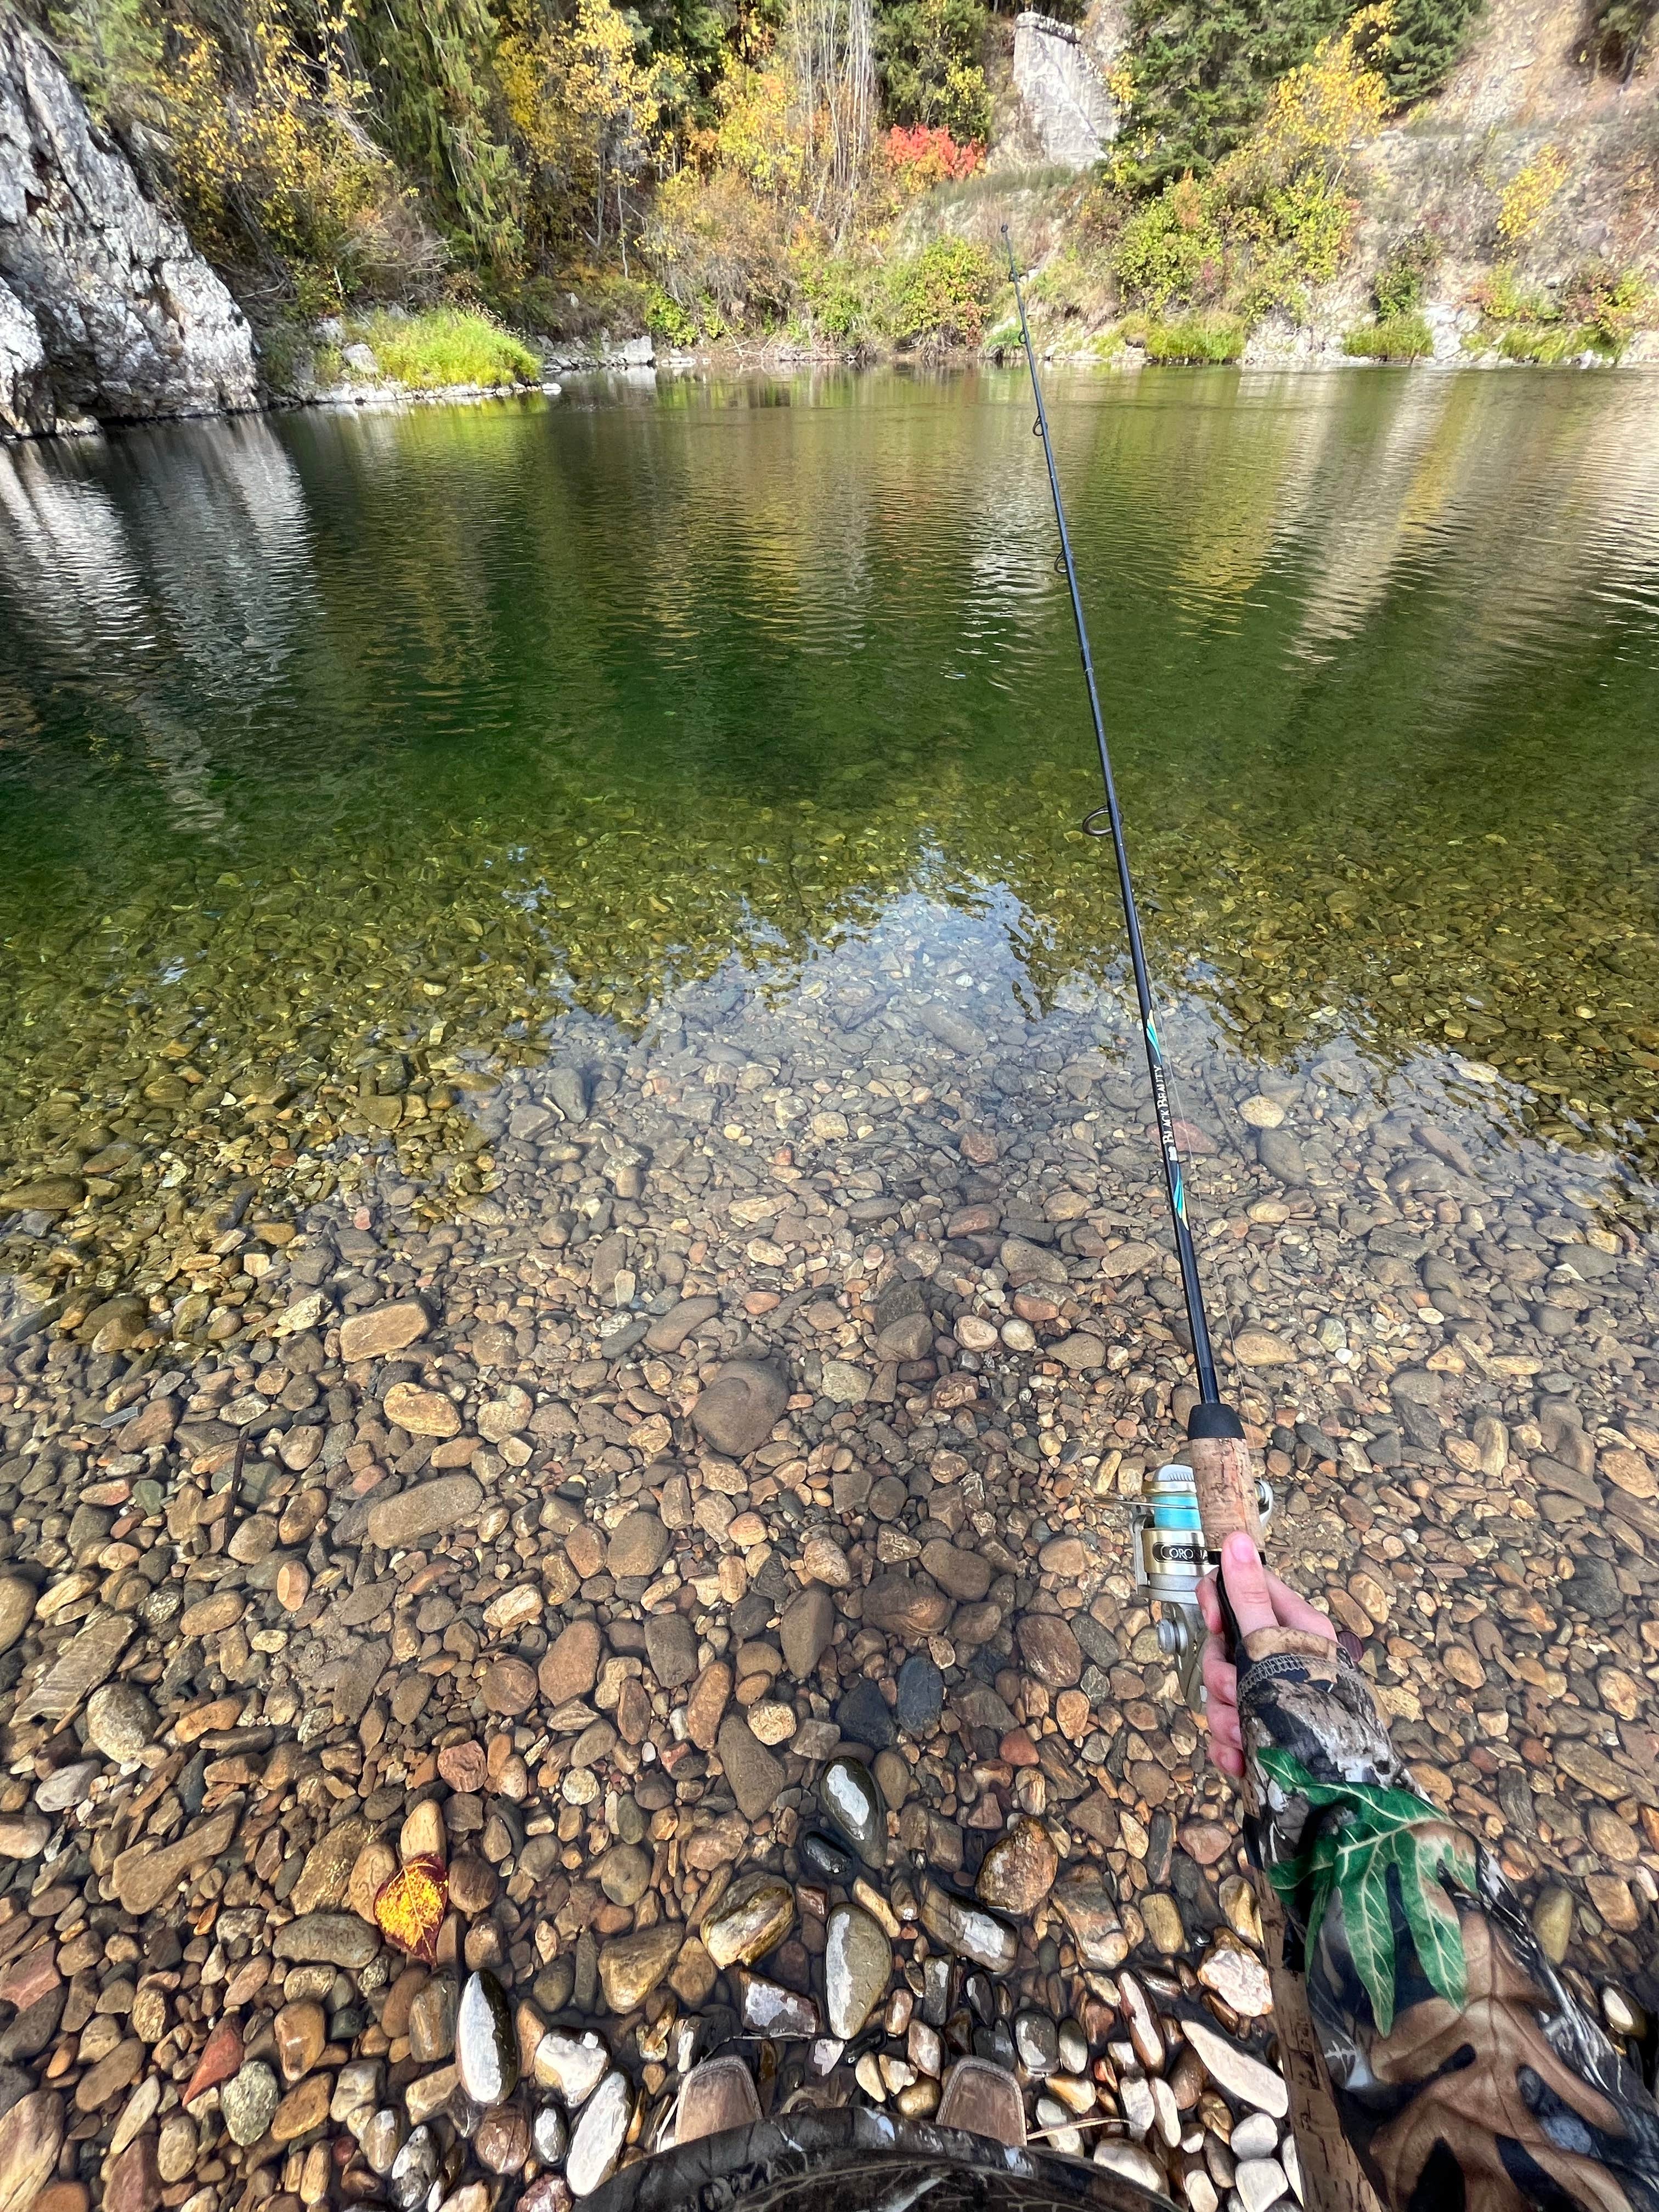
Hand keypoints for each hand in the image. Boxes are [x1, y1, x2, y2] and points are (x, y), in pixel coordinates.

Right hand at [1198, 1531, 1334, 1778]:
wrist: (1337, 1797)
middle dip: (1221, 1677)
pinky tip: (1241, 1758)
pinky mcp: (1265, 1734)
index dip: (1218, 1602)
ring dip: (1225, 1716)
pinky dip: (1230, 1747)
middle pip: (1226, 1648)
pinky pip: (1230, 1730)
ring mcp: (1273, 1700)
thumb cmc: (1313, 1715)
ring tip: (1243, 1735)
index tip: (1214, 1623)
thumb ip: (1249, 1596)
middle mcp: (1285, 1661)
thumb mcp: (1273, 1647)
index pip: (1246, 1589)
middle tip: (1236, 1692)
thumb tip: (1237, 1540)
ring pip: (1225, 1692)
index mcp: (1295, 1628)